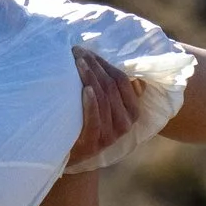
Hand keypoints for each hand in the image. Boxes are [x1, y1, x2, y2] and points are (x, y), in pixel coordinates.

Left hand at [66, 50, 143, 167]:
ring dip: (89, 77)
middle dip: (94, 66)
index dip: (105, 63)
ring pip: (102, 99)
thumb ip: (119, 90)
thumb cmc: (89, 122)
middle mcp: (124, 125)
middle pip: (111, 87)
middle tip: (77, 51)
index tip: (88, 52)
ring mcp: (109, 135)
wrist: (72, 154)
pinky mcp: (92, 144)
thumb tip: (133, 73)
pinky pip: (94, 120)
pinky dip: (90, 103)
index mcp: (132, 113)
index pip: (122, 81)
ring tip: (76, 61)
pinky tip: (84, 89)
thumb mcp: (108, 108)